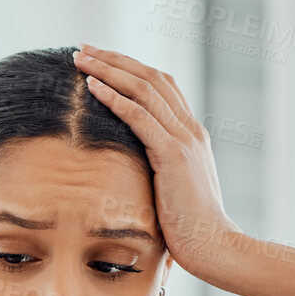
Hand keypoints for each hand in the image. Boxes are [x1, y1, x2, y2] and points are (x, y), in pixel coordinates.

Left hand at [72, 43, 241, 280]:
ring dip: (108, 70)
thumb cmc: (191, 229)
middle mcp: (190, 129)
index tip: (100, 61)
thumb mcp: (174, 190)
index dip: (130, 68)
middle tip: (82, 49)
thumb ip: (160, 170)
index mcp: (192, 134)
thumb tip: (135, 170)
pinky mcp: (173, 155)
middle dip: (113, 59)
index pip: (161, 85)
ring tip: (79, 59)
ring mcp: (184, 139)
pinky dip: (115, 98)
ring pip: (143, 89)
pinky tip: (92, 87)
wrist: (214, 246)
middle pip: (150, 76)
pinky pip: (140, 116)